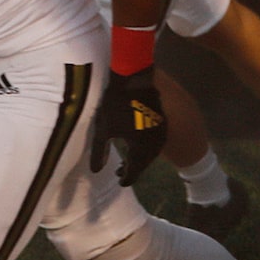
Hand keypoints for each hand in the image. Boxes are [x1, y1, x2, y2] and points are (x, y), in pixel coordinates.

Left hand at [90, 65, 166, 186]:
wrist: (135, 77)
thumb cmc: (116, 103)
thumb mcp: (104, 129)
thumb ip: (100, 152)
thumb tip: (96, 171)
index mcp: (141, 150)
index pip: (135, 173)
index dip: (126, 179)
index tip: (119, 182)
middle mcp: (155, 145)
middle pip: (144, 164)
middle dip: (133, 168)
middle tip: (120, 171)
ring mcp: (162, 133)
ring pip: (151, 152)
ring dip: (140, 157)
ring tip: (127, 158)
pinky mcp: (163, 122)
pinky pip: (155, 141)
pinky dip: (145, 146)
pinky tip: (136, 142)